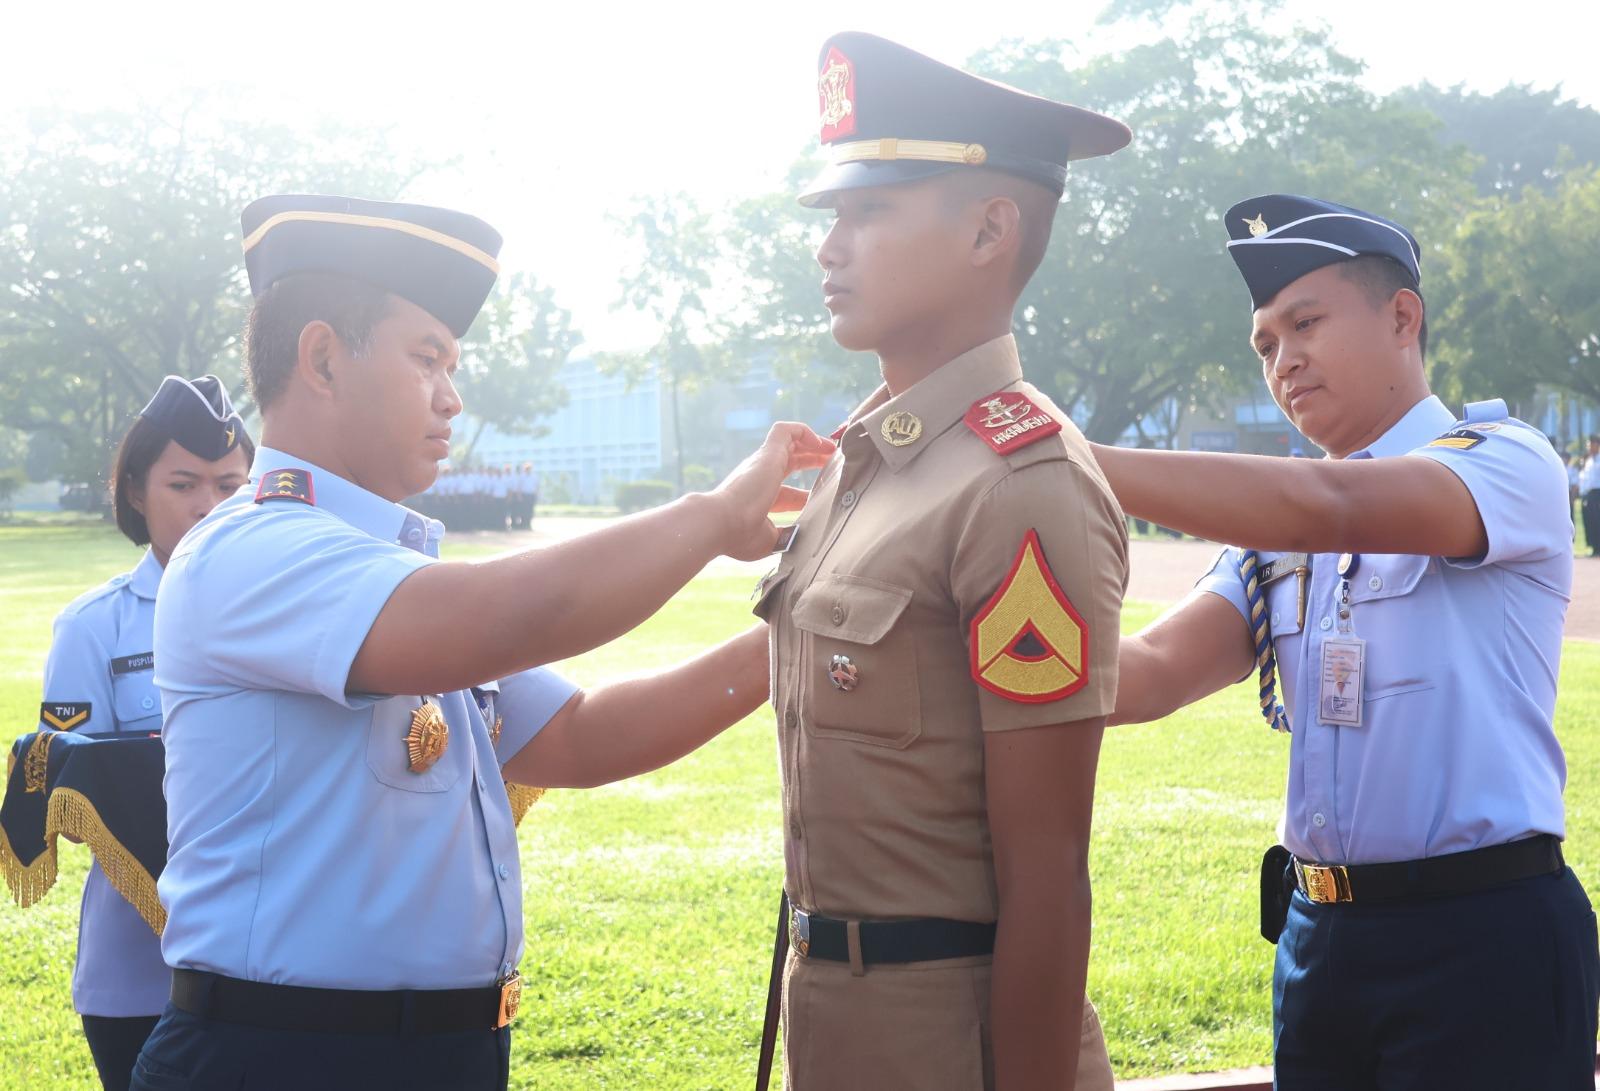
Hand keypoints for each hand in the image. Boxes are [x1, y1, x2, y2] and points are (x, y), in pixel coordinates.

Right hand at [710, 422, 834, 560]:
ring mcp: (763, 463)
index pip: (789, 494)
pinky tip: (820, 444)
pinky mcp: (768, 452)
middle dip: (813, 460)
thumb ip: (787, 537)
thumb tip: (804, 540)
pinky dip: (804, 431)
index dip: (807, 496)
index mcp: (760, 498)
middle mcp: (760, 476)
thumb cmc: (740, 536)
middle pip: (790, 462)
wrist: (719, 523)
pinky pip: (786, 430)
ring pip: (789, 441)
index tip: (825, 500)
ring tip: (832, 449)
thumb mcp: (771, 540)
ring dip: (813, 443)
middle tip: (833, 464)